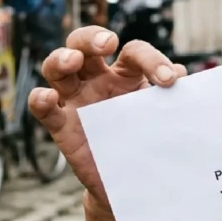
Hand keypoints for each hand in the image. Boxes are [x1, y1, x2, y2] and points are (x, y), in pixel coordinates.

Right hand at [28, 27, 184, 210]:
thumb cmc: (148, 139)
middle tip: (108, 43)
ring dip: (62, 58)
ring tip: (73, 61)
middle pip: (83, 43)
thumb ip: (171, 97)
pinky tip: (48, 97)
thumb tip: (181, 74)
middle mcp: (96, 79)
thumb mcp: (162, 116)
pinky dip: (40, 99)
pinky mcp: (61, 125)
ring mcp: (76, 100)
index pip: (133, 52)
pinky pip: (43, 108)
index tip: (168, 80)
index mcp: (126, 73)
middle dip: (92, 37)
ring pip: (56, 67)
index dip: (150, 59)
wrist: (134, 182)